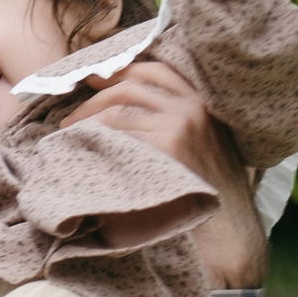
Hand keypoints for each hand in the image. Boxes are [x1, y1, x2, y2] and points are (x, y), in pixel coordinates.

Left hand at [62, 60, 266, 285]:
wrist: (228, 226)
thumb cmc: (211, 188)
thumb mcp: (206, 142)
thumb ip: (180, 119)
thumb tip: (132, 107)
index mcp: (202, 101)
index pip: (155, 70)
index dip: (121, 71)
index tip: (95, 79)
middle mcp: (191, 107)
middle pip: (130, 85)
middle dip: (95, 97)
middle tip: (71, 114)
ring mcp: (179, 124)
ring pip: (117, 109)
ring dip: (86, 118)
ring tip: (69, 131)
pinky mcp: (166, 145)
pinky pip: (117, 133)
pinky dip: (95, 138)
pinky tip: (84, 148)